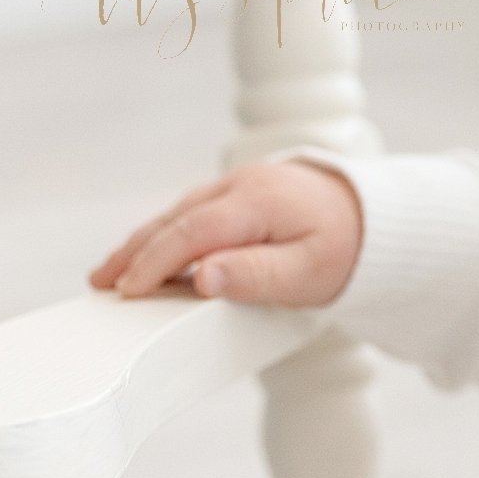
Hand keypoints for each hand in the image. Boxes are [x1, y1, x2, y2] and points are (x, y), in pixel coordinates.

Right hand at [88, 160, 365, 309]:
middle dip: (135, 251)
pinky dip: (167, 234)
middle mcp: (242, 186)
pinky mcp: (241, 193)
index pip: (191, 233)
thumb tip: (202, 277)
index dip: (154, 262)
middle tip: (102, 284)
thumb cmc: (345, 249)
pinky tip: (152, 254)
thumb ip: (256, 276)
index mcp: (258, 202)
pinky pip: (194, 213)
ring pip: (180, 214)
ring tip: (113, 274)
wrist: (376, 218)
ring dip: (145, 242)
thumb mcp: (309, 273)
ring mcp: (240, 186)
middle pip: (175, 219)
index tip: (128, 292)